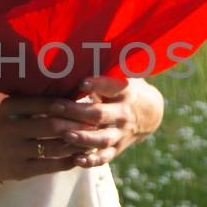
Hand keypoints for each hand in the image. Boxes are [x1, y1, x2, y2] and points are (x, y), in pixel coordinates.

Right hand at [0, 91, 100, 184]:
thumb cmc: (4, 125)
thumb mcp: (12, 109)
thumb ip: (35, 101)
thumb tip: (71, 93)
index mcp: (9, 109)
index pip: (43, 103)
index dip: (66, 104)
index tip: (85, 104)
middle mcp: (10, 129)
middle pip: (51, 125)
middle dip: (76, 124)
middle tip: (94, 123)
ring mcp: (15, 152)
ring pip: (53, 147)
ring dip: (76, 144)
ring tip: (91, 140)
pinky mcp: (20, 171)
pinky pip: (50, 166)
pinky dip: (67, 162)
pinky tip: (80, 157)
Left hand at [40, 73, 164, 168]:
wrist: (150, 114)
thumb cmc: (124, 88)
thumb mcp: (122, 74)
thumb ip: (105, 66)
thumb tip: (82, 46)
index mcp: (124, 91)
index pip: (112, 86)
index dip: (98, 83)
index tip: (82, 80)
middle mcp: (123, 113)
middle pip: (100, 114)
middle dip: (77, 112)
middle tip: (56, 107)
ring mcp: (121, 133)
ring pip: (102, 138)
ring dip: (84, 138)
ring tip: (65, 135)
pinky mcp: (117, 148)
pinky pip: (105, 157)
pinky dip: (92, 160)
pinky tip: (76, 160)